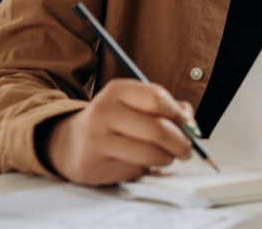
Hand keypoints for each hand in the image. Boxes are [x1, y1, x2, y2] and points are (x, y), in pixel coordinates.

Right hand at [43, 78, 195, 185]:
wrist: (70, 142)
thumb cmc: (112, 122)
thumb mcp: (135, 104)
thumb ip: (166, 108)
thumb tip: (191, 124)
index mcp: (117, 90)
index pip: (158, 99)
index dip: (180, 115)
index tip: (189, 126)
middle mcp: (104, 112)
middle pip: (157, 129)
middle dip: (180, 143)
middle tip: (186, 149)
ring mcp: (96, 140)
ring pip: (149, 154)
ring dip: (166, 159)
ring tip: (166, 157)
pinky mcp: (93, 165)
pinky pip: (135, 171)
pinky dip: (145, 170)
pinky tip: (138, 163)